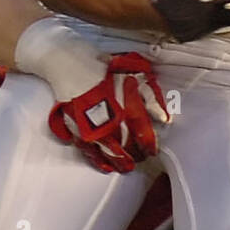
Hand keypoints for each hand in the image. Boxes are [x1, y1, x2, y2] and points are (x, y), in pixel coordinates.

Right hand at [48, 53, 169, 173]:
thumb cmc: (101, 66)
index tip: (153, 150)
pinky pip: (87, 150)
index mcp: (123, 106)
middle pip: (125, 146)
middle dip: (135, 155)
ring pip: (107, 152)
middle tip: (141, 158)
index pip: (141, 132)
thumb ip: (150, 98)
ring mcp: (88, 126)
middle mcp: (106, 120)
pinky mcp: (74, 128)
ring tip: (127, 167)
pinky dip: (98, 160)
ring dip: (119, 162)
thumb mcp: (133, 74)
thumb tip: (163, 118)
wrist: (66, 62)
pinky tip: (106, 167)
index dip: (148, 144)